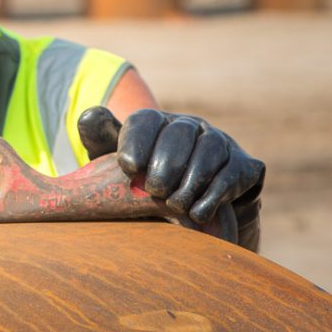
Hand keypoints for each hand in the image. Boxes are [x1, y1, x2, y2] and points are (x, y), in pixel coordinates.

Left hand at [78, 107, 263, 250]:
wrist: (192, 203)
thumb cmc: (145, 182)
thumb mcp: (119, 163)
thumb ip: (102, 139)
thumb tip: (87, 116)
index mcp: (155, 122)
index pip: (144, 121)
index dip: (136, 143)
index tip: (129, 169)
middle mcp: (189, 125)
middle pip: (179, 133)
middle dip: (166, 164)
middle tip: (155, 191)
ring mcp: (219, 142)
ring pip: (210, 150)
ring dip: (191, 180)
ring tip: (175, 204)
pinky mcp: (243, 165)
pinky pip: (232, 173)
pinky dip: (213, 195)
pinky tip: (196, 214)